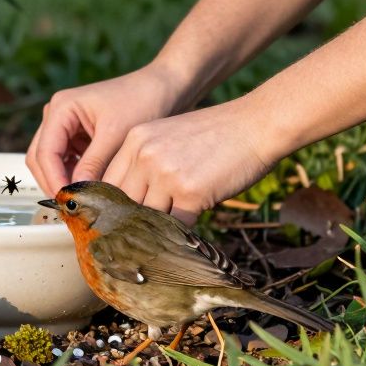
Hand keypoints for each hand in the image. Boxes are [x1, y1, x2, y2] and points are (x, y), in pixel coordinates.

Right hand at [26, 65, 187, 195]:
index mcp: (62, 107)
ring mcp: (65, 126)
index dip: (53, 179)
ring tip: (80, 201)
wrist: (162, 88)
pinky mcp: (77, 136)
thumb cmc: (142, 100)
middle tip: (71, 207)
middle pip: (40, 158)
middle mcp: (57, 115)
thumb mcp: (117, 134)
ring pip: (51, 162)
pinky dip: (73, 176)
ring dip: (62, 180)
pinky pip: (67, 161)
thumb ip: (94, 163)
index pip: (46, 151)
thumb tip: (78, 193)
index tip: (67, 201)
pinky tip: (88, 190)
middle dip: (53, 182)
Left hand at [103, 100, 278, 222]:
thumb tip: (130, 203)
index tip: (115, 223)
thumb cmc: (216, 134)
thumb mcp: (168, 136)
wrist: (256, 125)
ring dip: (157, 229)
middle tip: (136, 240)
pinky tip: (186, 233)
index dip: (111, 207)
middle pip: (124, 204)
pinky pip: (176, 225)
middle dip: (131, 223)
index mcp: (135, 140)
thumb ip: (146, 162)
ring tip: (163, 238)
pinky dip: (180, 233)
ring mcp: (166, 174)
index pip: (108, 184)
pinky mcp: (190, 193)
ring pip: (148, 218)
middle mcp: (145, 156)